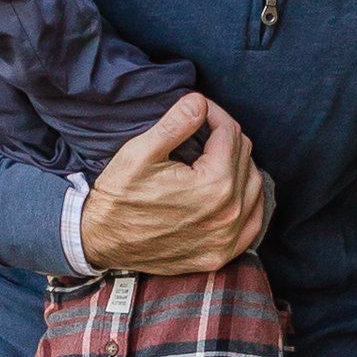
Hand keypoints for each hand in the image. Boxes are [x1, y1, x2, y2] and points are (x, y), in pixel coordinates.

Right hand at [81, 92, 267, 275]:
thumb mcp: (140, 153)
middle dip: (226, 136)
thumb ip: (175, 124)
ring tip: (216, 155)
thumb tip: (200, 102)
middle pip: (244, 156)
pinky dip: (248, 201)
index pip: (229, 133)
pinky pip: (253, 221)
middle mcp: (228, 213)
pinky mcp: (221, 254)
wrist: (101, 240)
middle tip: (203, 129)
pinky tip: (234, 190)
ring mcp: (227, 238)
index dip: (214, 113)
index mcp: (213, 184)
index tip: (199, 109)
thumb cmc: (118, 196)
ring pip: (255, 186)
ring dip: (240, 165)